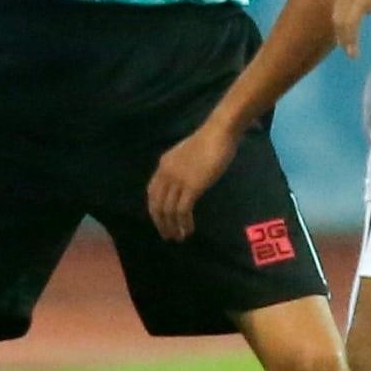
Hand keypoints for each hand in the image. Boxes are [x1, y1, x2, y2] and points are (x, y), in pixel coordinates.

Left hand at [147, 121, 237, 241]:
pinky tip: (188, 229)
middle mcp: (165, 174)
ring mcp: (177, 180)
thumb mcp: (187, 156)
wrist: (218, 133)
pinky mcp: (192, 186)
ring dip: (172, 226)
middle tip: (168, 236)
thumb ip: (181, 169)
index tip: (161, 221)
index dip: (155, 210)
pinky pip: (182, 210)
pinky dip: (184, 223)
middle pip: (157, 204)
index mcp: (163, 165)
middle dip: (161, 223)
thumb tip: (183, 185)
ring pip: (168, 210)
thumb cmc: (209, 142)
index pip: (152, 192)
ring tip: (179, 237)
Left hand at [331, 0, 370, 56]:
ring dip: (345, 40)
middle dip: (339, 33)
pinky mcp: (358, 0)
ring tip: (350, 53)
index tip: (343, 33)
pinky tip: (353, 52)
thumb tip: (370, 8)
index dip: (340, 20)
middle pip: (336, 15)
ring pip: (341, 23)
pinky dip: (350, 41)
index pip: (338, 6)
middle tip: (345, 47)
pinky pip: (350, 25)